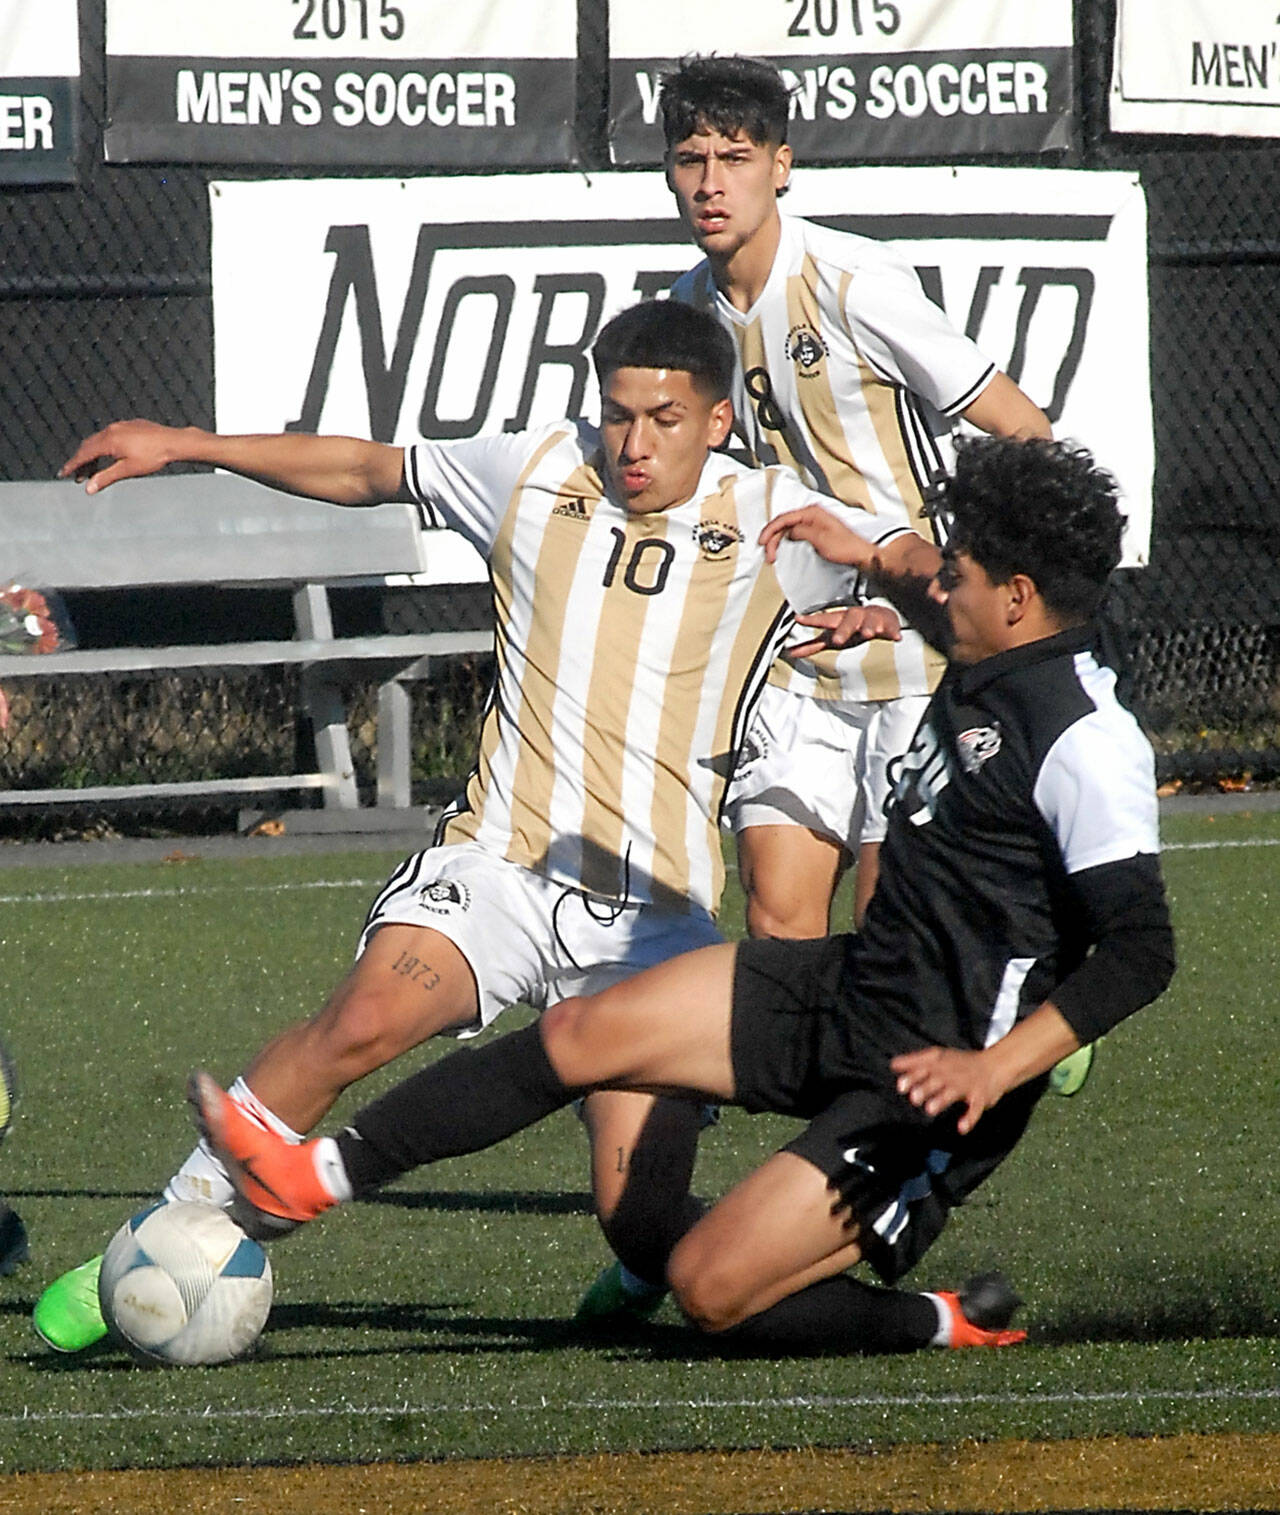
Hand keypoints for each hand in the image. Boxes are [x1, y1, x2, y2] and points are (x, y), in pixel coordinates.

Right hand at [59, 419, 188, 493]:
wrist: (174, 441)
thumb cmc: (153, 456)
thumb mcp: (128, 470)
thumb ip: (106, 478)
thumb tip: (89, 488)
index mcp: (108, 440)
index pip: (84, 454)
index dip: (72, 465)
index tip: (63, 473)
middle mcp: (111, 429)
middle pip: (88, 446)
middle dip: (81, 461)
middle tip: (76, 476)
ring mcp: (121, 426)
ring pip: (99, 440)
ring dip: (93, 454)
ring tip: (92, 470)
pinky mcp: (130, 425)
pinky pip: (110, 435)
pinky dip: (104, 447)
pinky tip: (108, 456)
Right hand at [760, 505, 880, 569]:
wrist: (861, 554)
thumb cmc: (847, 547)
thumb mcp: (819, 539)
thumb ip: (801, 532)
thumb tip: (789, 532)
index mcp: (813, 512)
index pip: (784, 518)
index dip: (770, 530)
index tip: (762, 541)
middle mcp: (813, 514)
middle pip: (784, 523)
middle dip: (772, 537)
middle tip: (768, 552)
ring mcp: (814, 522)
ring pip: (788, 528)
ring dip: (778, 540)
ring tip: (773, 553)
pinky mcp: (816, 530)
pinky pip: (795, 532)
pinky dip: (786, 540)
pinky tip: (783, 547)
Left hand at [785, 603, 901, 659]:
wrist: (881, 617)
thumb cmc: (851, 629)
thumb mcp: (832, 637)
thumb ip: (812, 645)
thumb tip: (790, 653)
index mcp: (839, 621)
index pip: (824, 619)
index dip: (811, 620)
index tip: (798, 619)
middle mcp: (855, 618)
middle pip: (848, 620)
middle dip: (843, 629)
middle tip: (837, 640)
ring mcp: (872, 620)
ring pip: (870, 621)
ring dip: (869, 627)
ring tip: (870, 633)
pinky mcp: (889, 626)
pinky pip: (892, 629)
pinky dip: (893, 632)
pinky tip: (896, 637)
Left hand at [890, 1045, 1007, 1135]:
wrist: (996, 1065)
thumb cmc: (961, 1063)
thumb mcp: (939, 1057)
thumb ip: (915, 1061)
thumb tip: (892, 1065)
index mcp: (941, 1063)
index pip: (925, 1067)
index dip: (913, 1076)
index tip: (900, 1086)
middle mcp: (953, 1073)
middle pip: (937, 1080)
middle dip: (925, 1088)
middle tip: (913, 1098)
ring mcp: (968, 1085)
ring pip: (953, 1093)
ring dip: (941, 1100)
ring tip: (929, 1109)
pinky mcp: (981, 1098)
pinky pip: (975, 1109)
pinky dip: (970, 1119)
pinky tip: (961, 1128)